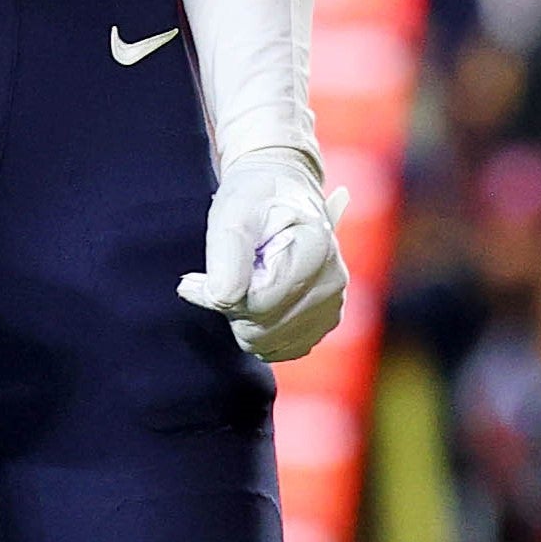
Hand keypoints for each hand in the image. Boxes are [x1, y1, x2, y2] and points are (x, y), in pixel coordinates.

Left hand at [179, 145, 347, 361]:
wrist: (280, 193)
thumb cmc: (255, 198)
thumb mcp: (233, 211)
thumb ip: (226, 254)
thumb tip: (223, 299)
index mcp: (316, 248)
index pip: (259, 302)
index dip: (224, 291)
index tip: (208, 272)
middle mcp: (332, 281)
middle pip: (263, 327)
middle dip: (232, 305)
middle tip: (226, 271)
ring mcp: (332, 305)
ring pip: (267, 343)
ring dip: (243, 319)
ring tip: (243, 281)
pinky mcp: (324, 321)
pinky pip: (280, 348)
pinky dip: (259, 330)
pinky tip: (256, 298)